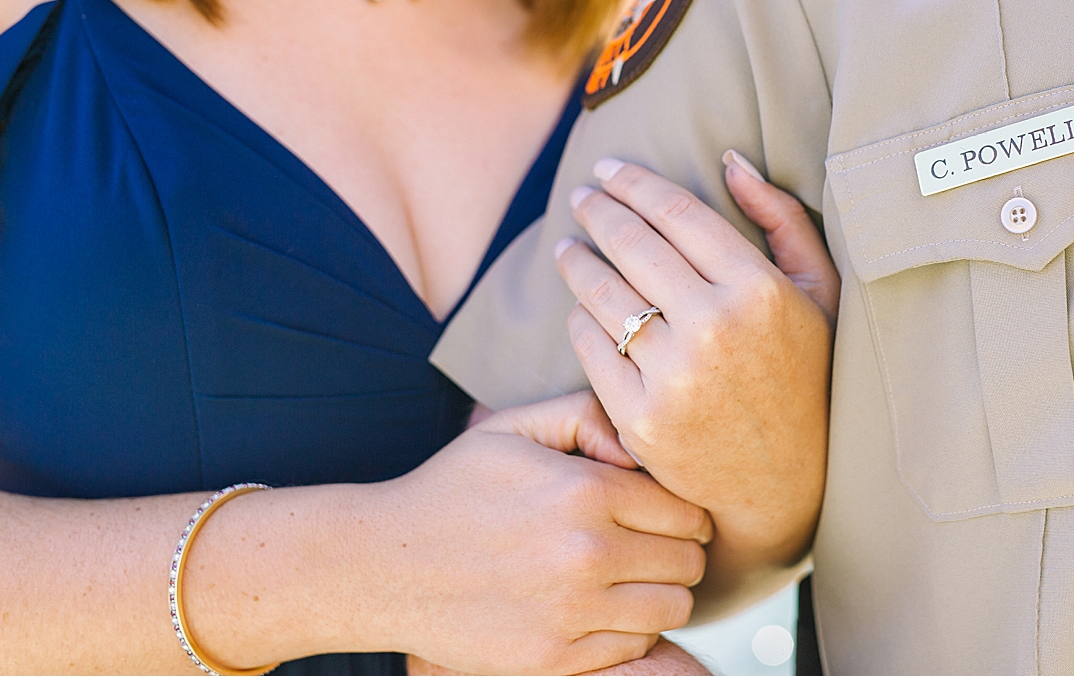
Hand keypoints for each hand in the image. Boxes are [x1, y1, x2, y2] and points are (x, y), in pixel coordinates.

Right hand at [360, 392, 711, 674]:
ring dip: (661, 592)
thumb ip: (584, 417)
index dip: (683, 510)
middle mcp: (586, 552)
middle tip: (649, 545)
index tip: (663, 513)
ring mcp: (572, 610)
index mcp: (583, 491)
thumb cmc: (453, 489)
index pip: (685, 509)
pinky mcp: (555, 656)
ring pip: (674, 607)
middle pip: (689, 560)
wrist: (384, 565)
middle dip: (678, 550)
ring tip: (629, 578)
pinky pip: (636, 645)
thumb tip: (640, 448)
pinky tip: (599, 608)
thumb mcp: (512, 429)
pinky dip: (630, 628)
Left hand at [553, 153, 834, 587]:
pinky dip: (580, 319)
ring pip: (602, 294)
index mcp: (760, 290)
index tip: (610, 168)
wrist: (784, 487)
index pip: (677, 214)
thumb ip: (783, 219)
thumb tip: (730, 159)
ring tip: (570, 246)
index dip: (635, 183)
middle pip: (632, 246)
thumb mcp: (820, 293)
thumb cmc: (807, 378)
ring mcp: (674, 377)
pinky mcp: (639, 419)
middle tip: (581, 195)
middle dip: (598, 211)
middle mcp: (715, 329)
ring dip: (578, 260)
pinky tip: (581, 306)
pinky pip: (590, 347)